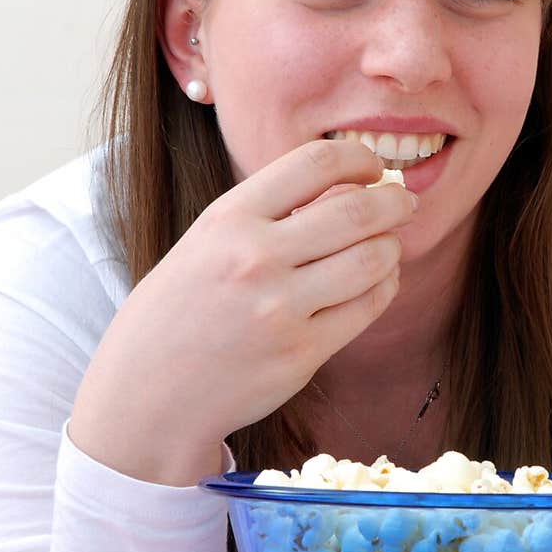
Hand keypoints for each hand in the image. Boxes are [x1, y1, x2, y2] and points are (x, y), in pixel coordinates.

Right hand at [69, 138, 415, 483]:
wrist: (148, 394)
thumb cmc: (179, 312)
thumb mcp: (206, 243)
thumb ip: (267, 214)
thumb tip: (352, 187)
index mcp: (228, 219)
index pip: (314, 162)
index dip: (358, 157)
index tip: (372, 166)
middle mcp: (255, 259)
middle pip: (357, 210)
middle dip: (394, 201)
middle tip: (404, 202)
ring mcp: (281, 309)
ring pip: (372, 259)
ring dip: (392, 246)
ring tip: (388, 244)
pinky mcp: (302, 353)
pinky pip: (367, 307)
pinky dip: (385, 286)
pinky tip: (379, 280)